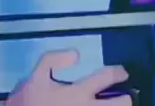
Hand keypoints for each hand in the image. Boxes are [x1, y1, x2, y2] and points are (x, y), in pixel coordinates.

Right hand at [6, 50, 131, 105]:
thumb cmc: (28, 103)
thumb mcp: (36, 75)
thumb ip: (54, 59)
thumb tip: (76, 54)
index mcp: (78, 92)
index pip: (105, 79)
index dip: (118, 73)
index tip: (123, 72)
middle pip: (120, 105)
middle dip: (126, 99)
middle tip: (125, 97)